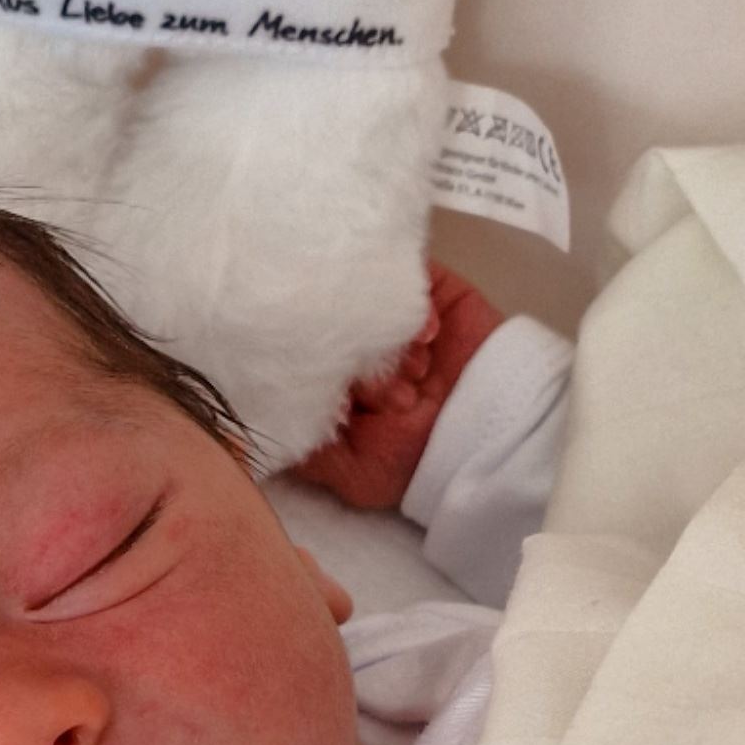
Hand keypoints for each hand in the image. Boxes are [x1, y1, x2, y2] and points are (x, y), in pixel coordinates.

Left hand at [287, 267, 504, 509]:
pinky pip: (408, 276)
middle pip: (329, 322)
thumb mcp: (347, 468)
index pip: (300, 350)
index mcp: (334, 377)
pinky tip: (428, 340)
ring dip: (388, 339)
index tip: (350, 405)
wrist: (494, 437)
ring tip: (415, 373)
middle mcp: (358, 342)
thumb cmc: (417, 460)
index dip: (317, 372)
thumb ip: (300, 442)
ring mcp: (390, 313)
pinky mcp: (430, 288)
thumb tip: (250, 416)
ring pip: (363, 299)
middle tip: (391, 396)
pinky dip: (414, 308)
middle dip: (358, 360)